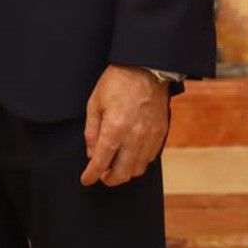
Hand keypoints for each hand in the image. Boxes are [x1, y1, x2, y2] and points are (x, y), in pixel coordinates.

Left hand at [79, 64, 169, 185]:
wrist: (146, 68)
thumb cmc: (117, 82)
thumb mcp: (95, 103)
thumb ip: (92, 132)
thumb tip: (92, 154)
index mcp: (115, 127)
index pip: (101, 162)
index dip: (92, 174)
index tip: (86, 180)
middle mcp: (134, 136)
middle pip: (123, 173)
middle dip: (109, 179)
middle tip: (101, 176)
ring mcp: (150, 136)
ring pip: (138, 169)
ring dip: (125, 172)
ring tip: (115, 167)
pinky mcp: (161, 133)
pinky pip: (150, 158)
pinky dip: (139, 162)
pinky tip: (131, 155)